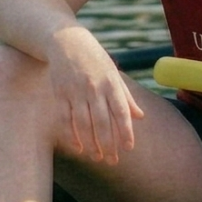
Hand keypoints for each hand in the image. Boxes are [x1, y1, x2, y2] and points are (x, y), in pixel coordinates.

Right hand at [46, 26, 141, 164]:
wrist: (66, 41)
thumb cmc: (95, 59)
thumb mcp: (114, 73)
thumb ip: (126, 96)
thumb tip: (140, 117)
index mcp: (111, 83)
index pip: (121, 111)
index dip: (125, 130)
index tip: (129, 147)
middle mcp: (94, 88)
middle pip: (102, 122)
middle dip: (108, 144)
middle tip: (112, 161)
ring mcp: (76, 91)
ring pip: (84, 124)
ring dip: (91, 144)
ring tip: (97, 158)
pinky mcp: (60, 94)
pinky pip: (66, 119)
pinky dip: (72, 135)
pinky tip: (79, 148)